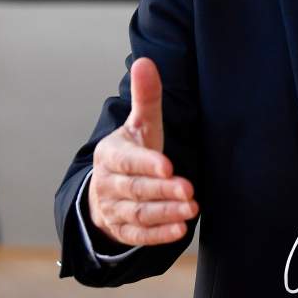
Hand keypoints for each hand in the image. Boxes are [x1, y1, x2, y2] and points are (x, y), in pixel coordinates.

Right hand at [88, 57, 197, 245]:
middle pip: (135, 189)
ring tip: (191, 209)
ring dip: (164, 213)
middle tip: (189, 189)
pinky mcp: (122, 230)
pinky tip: (180, 230)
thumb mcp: (140, 125)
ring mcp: (113, 209)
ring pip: (138, 213)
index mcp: (110, 155)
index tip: (168, 166)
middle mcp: (108, 183)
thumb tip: (146, 62)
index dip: (146, 164)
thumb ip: (146, 97)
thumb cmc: (131, 150)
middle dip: (161, 190)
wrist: (106, 188)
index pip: (127, 161)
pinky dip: (158, 235)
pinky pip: (138, 235)